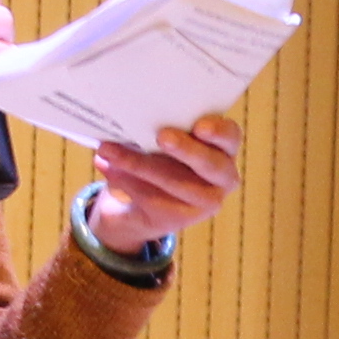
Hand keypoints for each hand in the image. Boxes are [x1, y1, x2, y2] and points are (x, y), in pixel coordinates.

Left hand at [87, 112, 242, 245]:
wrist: (144, 201)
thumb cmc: (158, 154)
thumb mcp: (163, 139)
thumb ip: (159, 126)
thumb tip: (129, 119)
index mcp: (223, 147)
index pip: (230, 136)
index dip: (218, 131)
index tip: (200, 126)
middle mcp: (223, 177)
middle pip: (210, 164)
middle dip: (186, 149)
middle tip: (162, 136)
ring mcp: (205, 202)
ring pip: (175, 183)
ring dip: (138, 164)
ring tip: (108, 151)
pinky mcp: (181, 219)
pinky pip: (153, 199)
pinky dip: (127, 181)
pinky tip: (109, 168)